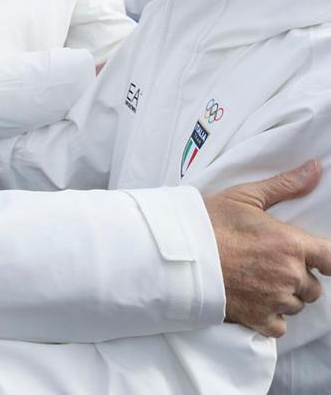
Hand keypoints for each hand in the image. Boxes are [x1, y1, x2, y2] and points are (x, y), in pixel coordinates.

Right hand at [205, 160, 330, 337]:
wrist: (178, 252)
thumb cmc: (208, 222)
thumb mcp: (245, 196)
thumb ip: (285, 185)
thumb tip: (314, 168)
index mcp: (290, 244)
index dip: (326, 259)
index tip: (313, 257)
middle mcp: (289, 275)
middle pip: (314, 286)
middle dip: (297, 277)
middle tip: (269, 263)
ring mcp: (274, 299)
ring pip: (296, 304)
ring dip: (283, 295)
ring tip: (257, 279)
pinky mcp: (257, 319)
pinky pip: (279, 325)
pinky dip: (270, 316)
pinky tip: (253, 299)